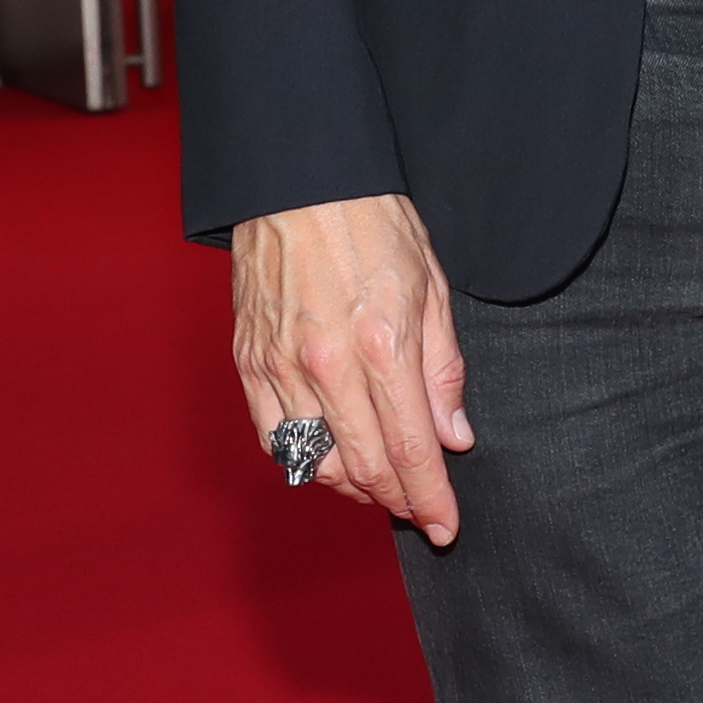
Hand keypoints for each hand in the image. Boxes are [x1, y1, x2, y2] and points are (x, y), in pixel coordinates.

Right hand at [230, 193, 470, 540]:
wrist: (297, 177)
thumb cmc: (369, 219)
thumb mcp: (431, 283)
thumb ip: (442, 368)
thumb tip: (453, 436)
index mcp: (381, 344)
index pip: (411, 450)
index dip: (431, 498)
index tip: (445, 525)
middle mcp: (327, 365)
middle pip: (365, 468)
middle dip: (398, 502)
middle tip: (419, 511)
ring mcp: (280, 367)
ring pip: (315, 463)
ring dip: (353, 487)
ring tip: (380, 484)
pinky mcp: (249, 362)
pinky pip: (273, 438)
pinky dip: (303, 460)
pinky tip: (328, 455)